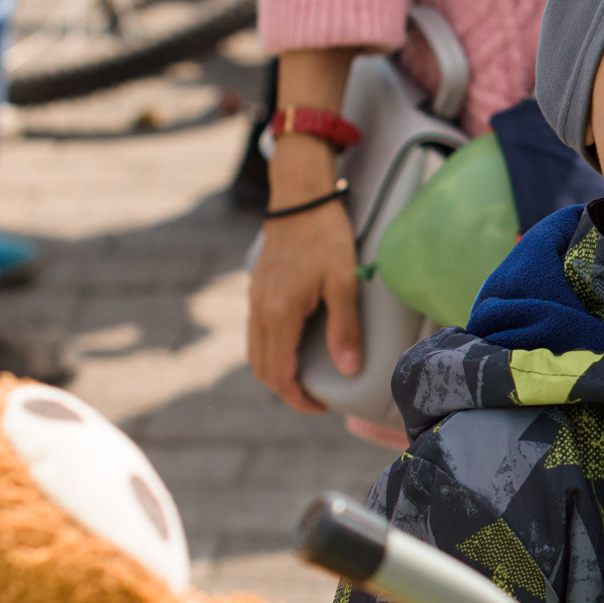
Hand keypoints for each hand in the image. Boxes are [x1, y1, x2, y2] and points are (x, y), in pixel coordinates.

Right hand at [248, 46, 367, 411]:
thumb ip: (345, 328)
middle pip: (262, 369)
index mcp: (279, 313)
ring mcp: (254, 299)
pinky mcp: (258, 288)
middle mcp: (259, 310)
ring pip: (256, 351)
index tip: (322, 406)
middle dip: (287, 390)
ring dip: (278, 371)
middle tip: (317, 397)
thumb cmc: (326, 235)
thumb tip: (348, 370)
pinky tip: (297, 345)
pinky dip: (272, 350)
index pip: (280, 374)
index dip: (299, 398)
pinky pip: (257, 332)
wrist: (299, 196)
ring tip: (309, 376)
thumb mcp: (343, 281)